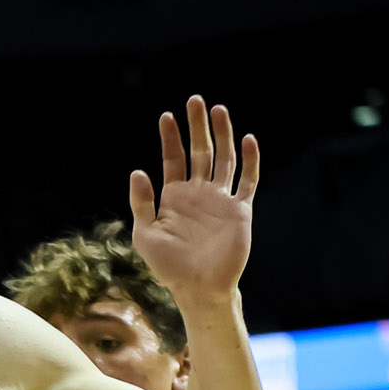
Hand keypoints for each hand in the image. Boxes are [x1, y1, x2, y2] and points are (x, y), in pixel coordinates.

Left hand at [130, 96, 258, 301]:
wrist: (199, 289)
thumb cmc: (169, 267)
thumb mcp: (146, 235)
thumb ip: (141, 204)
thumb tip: (138, 171)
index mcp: (175, 197)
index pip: (174, 159)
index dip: (170, 138)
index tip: (166, 117)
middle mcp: (199, 193)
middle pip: (200, 151)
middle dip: (197, 126)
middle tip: (195, 100)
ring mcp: (221, 200)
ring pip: (225, 159)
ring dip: (222, 135)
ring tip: (218, 110)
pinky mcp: (240, 210)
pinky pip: (248, 180)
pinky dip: (251, 160)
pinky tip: (248, 140)